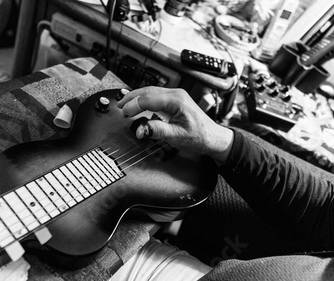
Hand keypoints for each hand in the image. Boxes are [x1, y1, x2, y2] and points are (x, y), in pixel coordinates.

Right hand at [116, 86, 233, 162]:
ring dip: (137, 98)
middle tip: (119, 106)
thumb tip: (141, 129)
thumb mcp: (177, 137)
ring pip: (151, 92)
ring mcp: (176, 96)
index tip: (124, 114)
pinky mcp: (175, 101)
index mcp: (177, 100)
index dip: (134, 105)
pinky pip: (156, 96)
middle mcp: (176, 94)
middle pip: (148, 91)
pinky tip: (138, 105)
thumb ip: (158, 131)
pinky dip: (144, 100)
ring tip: (125, 105)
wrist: (213, 138)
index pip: (149, 99)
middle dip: (132, 98)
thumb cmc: (200, 137)